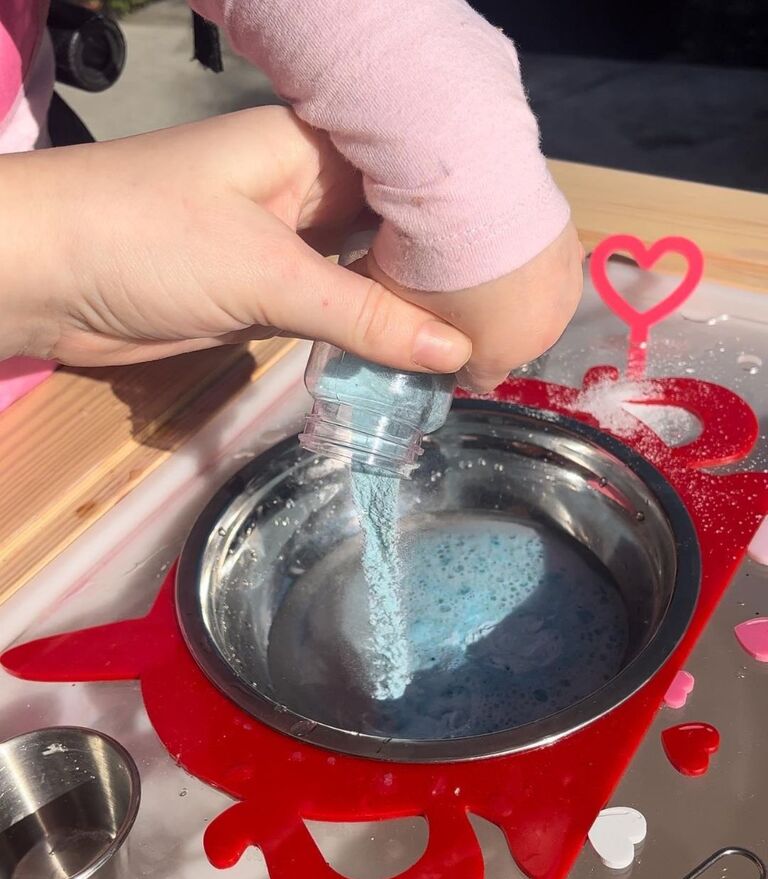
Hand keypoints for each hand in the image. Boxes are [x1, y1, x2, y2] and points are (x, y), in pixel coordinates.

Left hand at [0, 106, 470, 372]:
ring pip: (368, 273)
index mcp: (316, 149)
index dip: (467, 215)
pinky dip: (368, 334)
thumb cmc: (150, 241)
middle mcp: (311, 189)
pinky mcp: (268, 293)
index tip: (523, 261)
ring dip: (410, 309)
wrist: (46, 279)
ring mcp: (289, 243)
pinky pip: (336, 310)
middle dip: (446, 271)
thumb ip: (361, 313)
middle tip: (512, 316)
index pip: (414, 174)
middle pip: (397, 228)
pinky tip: (414, 357)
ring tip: (481, 342)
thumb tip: (455, 352)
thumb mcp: (266, 272)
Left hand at [367, 221, 583, 392]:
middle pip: (506, 340)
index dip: (450, 355)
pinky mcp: (571, 240)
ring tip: (466, 254)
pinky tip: (491, 229)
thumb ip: (391, 328)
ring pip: (527, 301)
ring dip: (501, 286)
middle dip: (477, 323)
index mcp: (504, 353)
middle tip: (441, 286)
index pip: (478, 376)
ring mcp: (565, 282)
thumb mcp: (391, 293)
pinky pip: (540, 262)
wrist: (478, 171)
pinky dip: (519, 254)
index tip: (426, 329)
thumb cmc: (427, 247)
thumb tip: (402, 338)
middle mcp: (547, 328)